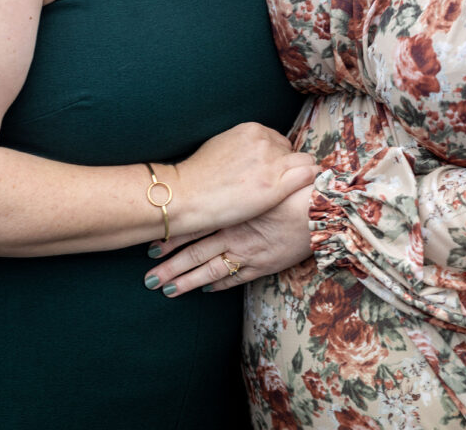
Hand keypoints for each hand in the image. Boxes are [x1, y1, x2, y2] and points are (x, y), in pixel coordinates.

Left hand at [144, 184, 312, 296]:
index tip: (150, 246)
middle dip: (171, 268)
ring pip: (210, 270)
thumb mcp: (262, 176)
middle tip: (148, 279)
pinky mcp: (264, 265)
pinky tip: (206, 288)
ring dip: (187, 281)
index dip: (172, 238)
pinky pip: (236, 278)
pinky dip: (219, 284)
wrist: (317, 210)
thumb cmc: (292, 188)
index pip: (194, 227)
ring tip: (166, 290)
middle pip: (195, 253)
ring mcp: (247, 253)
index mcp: (231, 213)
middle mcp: (234, 235)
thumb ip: (240, 178)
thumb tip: (221, 175)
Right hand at [173, 124, 316, 235]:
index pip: (279, 141)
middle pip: (291, 153)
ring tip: (290, 194)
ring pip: (305, 163)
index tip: (271, 174)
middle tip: (274, 188)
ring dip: (299, 176)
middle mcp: (265, 141)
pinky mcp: (275, 186)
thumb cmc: (199, 175)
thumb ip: (244, 144)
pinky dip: (312, 182)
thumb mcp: (223, 145)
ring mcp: (271, 163)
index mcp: (252, 130)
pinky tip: (308, 193)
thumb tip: (257, 152)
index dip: (277, 159)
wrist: (186, 195)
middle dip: (286, 168)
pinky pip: (309, 175)